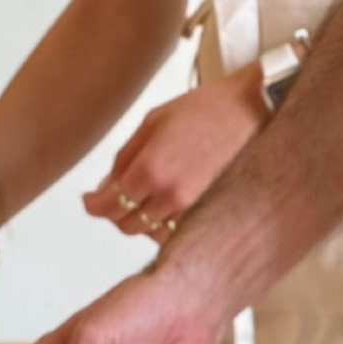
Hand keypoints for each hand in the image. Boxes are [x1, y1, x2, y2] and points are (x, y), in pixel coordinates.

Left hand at [84, 64, 266, 241]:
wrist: (253, 112)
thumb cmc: (205, 110)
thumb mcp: (152, 121)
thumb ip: (124, 158)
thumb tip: (105, 187)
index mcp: (149, 169)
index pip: (108, 205)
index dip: (93, 205)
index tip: (89, 201)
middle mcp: (169, 196)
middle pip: (125, 224)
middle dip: (114, 212)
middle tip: (114, 197)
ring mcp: (192, 209)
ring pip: (149, 233)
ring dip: (139, 220)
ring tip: (142, 200)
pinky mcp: (210, 215)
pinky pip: (175, 234)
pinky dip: (164, 225)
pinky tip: (165, 207)